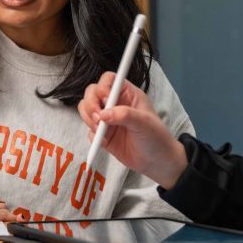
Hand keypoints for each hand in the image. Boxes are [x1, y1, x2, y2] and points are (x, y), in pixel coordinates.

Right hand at [78, 71, 187, 188]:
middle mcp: (115, 103)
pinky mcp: (102, 134)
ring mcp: (107, 119)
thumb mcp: (144, 123)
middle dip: (90, 104)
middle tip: (98, 118)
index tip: (105, 100)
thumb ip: (125, 115)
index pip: (109, 80)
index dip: (103, 87)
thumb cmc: (156, 138)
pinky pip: (89, 130)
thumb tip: (103, 114)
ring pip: (86, 109)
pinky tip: (105, 142)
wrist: (156, 162)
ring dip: (89, 119)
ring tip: (100, 130)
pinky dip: (93, 136)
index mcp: (128, 94)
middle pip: (92, 92)